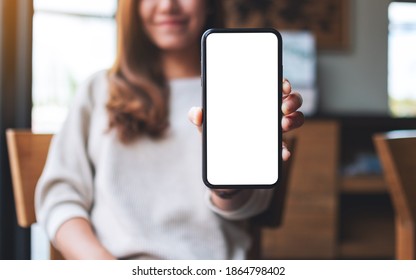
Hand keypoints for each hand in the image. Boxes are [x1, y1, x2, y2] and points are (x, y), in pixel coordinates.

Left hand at [188, 78, 303, 160]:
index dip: (282, 82)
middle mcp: (268, 113)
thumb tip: (197, 113)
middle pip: (290, 100)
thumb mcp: (206, 127)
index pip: (272, 85)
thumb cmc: (217, 138)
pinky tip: (283, 153)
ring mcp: (273, 131)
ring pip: (295, 119)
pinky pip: (285, 147)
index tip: (282, 86)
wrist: (221, 169)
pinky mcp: (274, 150)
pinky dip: (285, 150)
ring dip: (294, 120)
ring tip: (283, 124)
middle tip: (283, 107)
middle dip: (292, 100)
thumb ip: (199, 117)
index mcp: (254, 101)